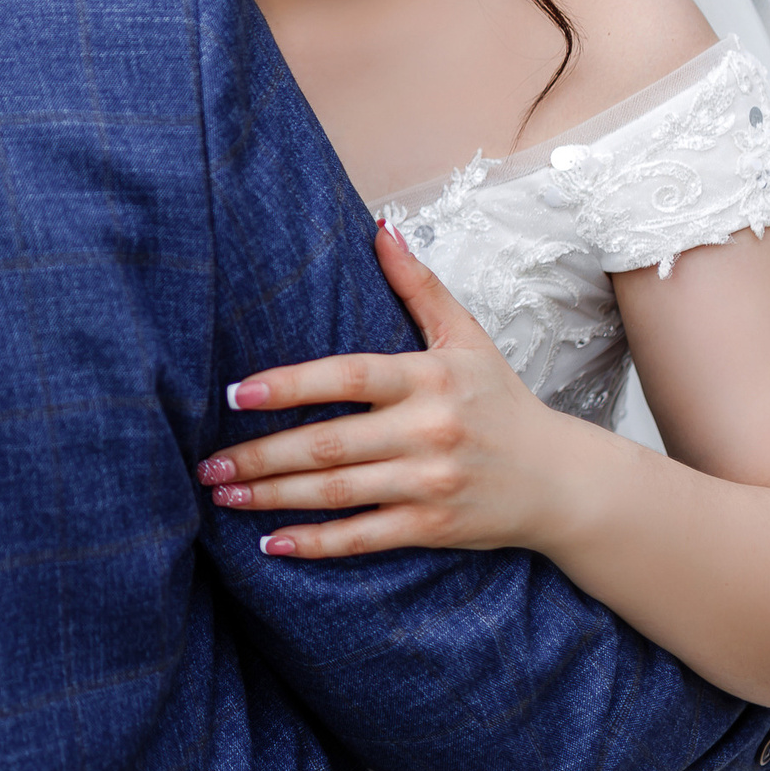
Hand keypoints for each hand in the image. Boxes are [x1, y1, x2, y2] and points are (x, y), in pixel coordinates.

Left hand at [197, 221, 597, 557]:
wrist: (561, 479)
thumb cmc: (501, 400)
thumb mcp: (466, 336)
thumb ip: (418, 285)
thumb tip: (379, 226)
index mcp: (428, 377)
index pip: (348, 377)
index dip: (290, 385)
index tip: (238, 393)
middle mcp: (427, 430)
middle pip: (329, 443)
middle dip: (261, 455)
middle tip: (207, 462)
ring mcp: (430, 482)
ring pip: (338, 492)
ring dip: (273, 497)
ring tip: (222, 495)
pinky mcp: (433, 527)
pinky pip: (364, 537)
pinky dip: (316, 544)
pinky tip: (273, 543)